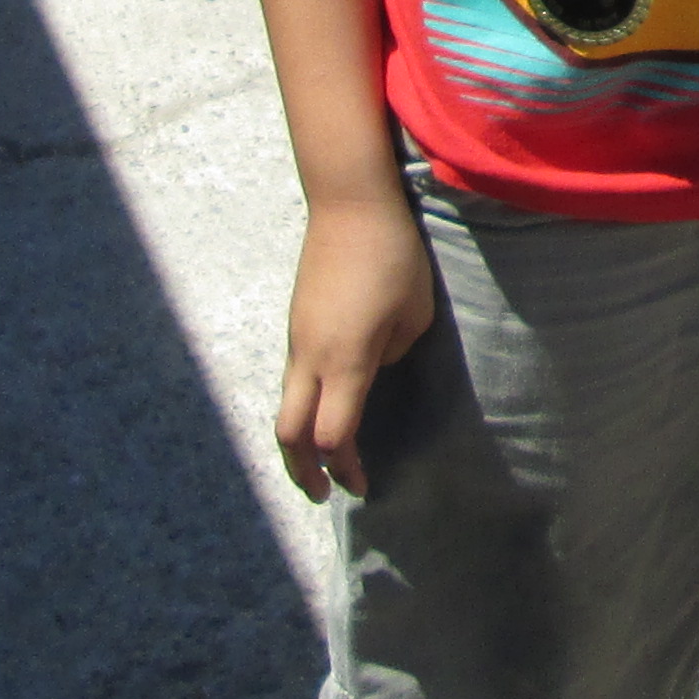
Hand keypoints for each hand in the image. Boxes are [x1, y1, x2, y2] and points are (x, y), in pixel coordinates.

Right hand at [275, 189, 436, 497]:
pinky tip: (323, 411)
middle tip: (322, 495)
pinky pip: (293, 379)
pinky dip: (302, 408)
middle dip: (302, 472)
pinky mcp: (295, 323)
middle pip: (290, 434)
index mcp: (347, 360)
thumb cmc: (393, 255)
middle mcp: (312, 356)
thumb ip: (392, 353)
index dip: (346, 469)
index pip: (335, 436)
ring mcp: (297, 338)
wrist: (349, 202)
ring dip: (299, 441)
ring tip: (320, 464)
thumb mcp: (413, 312)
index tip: (362, 487)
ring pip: (286, 407)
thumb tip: (371, 369)